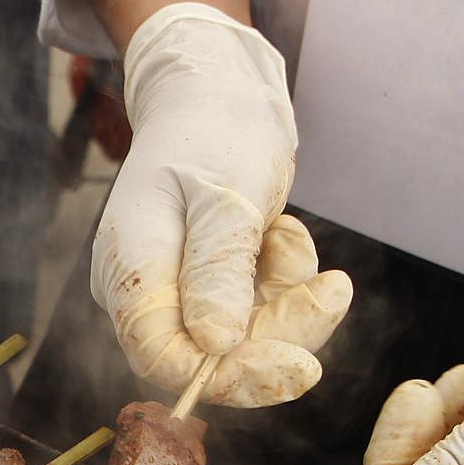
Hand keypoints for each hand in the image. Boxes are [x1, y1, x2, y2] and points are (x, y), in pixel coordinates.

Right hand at [93, 3, 351, 407]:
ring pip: (240, 336)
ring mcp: (174, 288)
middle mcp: (144, 289)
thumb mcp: (227, 196)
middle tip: (333, 292)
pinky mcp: (206, 283)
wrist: (215, 90)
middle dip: (277, 333)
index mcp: (130, 269)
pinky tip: (282, 232)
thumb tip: (214, 346)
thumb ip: (218, 270)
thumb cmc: (214, 130)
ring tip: (295, 237)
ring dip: (287, 299)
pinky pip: (254, 308)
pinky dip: (282, 279)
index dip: (226, 374)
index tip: (297, 368)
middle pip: (208, 355)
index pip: (163, 357)